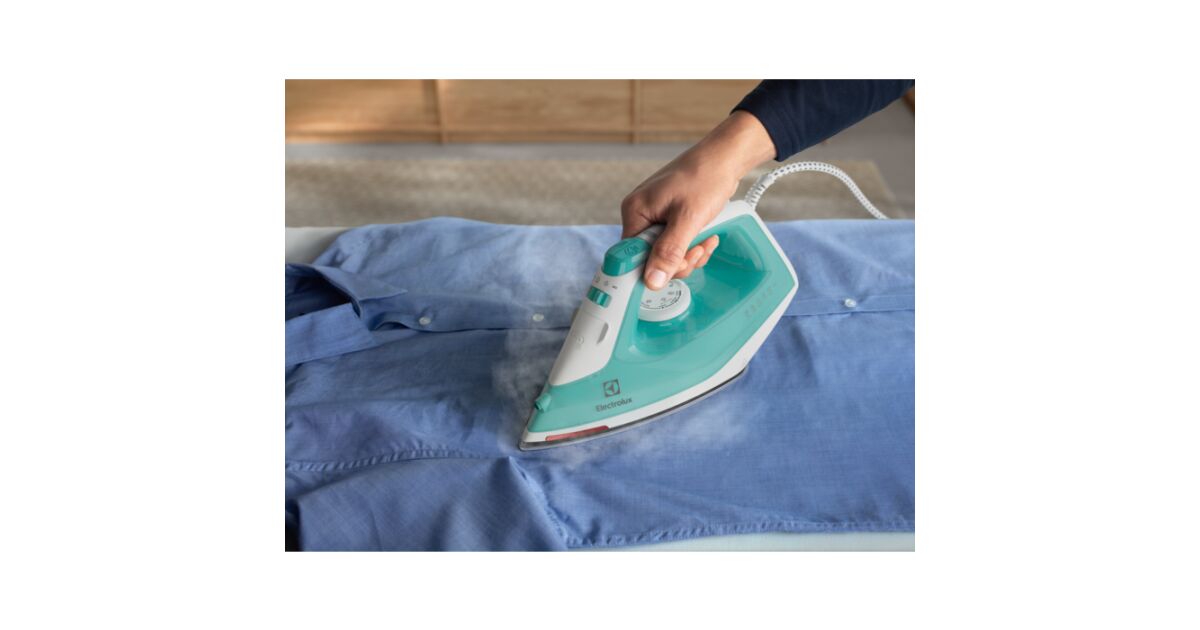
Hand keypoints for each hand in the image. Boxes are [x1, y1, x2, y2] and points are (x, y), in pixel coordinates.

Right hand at [621, 110, 775, 289]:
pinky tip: (707, 235)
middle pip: (650, 257)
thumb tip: (652, 281)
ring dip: (689, 253)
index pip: (629, 255)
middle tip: (697, 250)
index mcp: (635, 212)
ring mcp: (656, 216)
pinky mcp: (671, 218)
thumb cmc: (705, 177)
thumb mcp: (688, 219)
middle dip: (678, 260)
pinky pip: (676, 243)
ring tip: (706, 240)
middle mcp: (641, 214)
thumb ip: (669, 252)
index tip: (672, 270)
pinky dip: (693, 245)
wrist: (725, 158)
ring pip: (667, 253)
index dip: (650, 268)